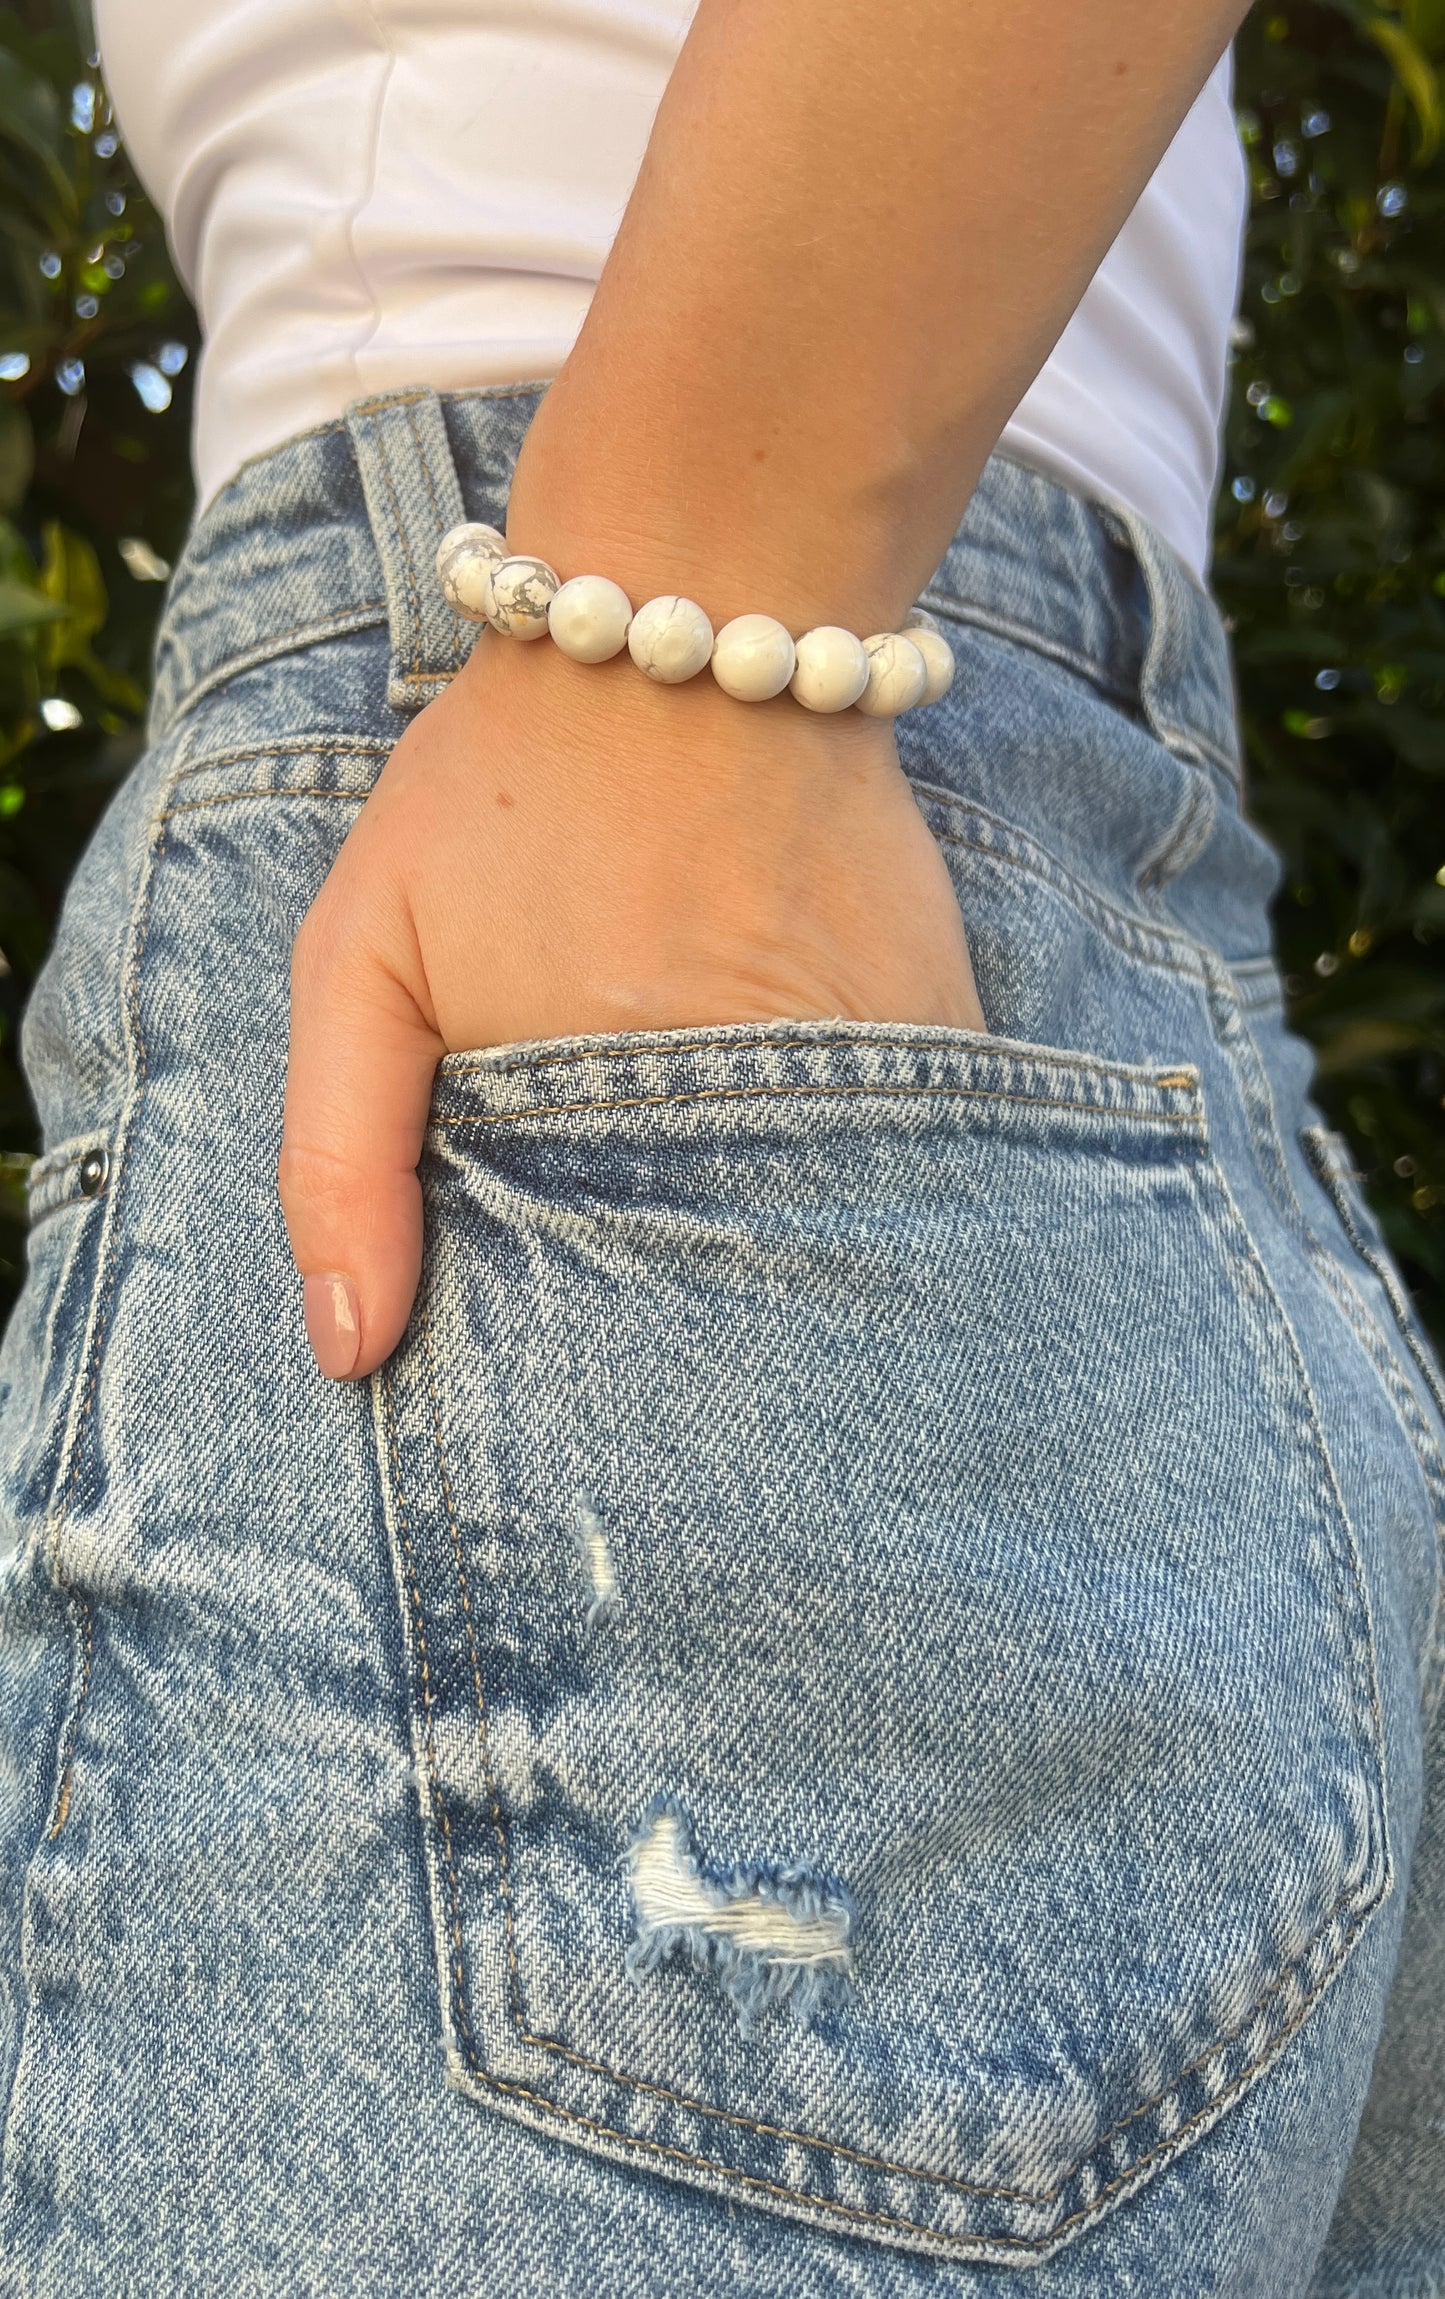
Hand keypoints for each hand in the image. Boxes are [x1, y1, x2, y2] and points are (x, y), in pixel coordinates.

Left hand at [278, 630, 982, 1377]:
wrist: (689, 622)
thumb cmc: (505, 794)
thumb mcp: (359, 956)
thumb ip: (337, 1159)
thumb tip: (352, 1354)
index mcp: (598, 1122)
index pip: (598, 1325)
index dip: (579, 1356)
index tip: (568, 1363)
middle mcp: (745, 1116)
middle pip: (721, 1292)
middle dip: (689, 1322)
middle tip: (667, 1310)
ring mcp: (862, 1073)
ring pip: (825, 1236)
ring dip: (784, 1251)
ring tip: (747, 1236)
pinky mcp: (940, 1025)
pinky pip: (919, 1159)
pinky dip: (876, 1178)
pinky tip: (829, 1154)